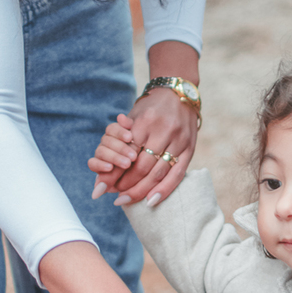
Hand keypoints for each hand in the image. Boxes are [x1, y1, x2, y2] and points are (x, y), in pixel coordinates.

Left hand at [89, 91, 197, 207]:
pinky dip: (164, 190)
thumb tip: (102, 169)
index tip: (103, 187)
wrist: (178, 91)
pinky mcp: (190, 149)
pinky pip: (177, 174)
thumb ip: (118, 141)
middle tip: (115, 196)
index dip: (114, 172)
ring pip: (158, 173)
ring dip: (141, 190)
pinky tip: (151, 201)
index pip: (126, 154)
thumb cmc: (150, 107)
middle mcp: (163, 131)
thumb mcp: (133, 117)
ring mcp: (179, 141)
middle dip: (126, 184)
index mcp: (145, 122)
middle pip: (142, 166)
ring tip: (127, 200)